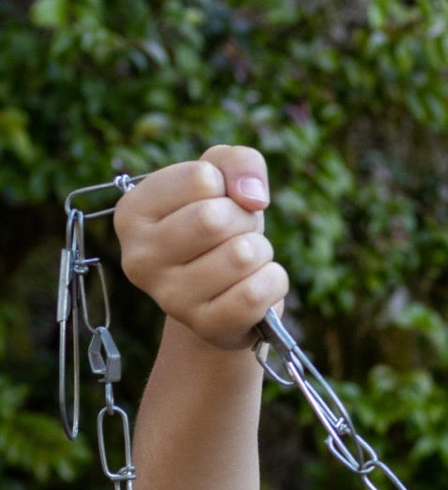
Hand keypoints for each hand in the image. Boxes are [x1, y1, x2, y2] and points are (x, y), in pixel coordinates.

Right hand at [113, 144, 289, 351]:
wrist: (222, 295)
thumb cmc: (219, 228)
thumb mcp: (223, 178)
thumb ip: (239, 162)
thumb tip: (252, 197)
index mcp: (132, 212)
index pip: (202, 179)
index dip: (226, 187)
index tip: (217, 203)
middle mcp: (139, 258)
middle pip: (216, 218)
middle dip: (244, 220)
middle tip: (237, 234)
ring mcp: (169, 298)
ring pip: (241, 256)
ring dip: (261, 252)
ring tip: (245, 260)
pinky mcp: (205, 327)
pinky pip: (255, 295)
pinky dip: (273, 282)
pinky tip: (258, 284)